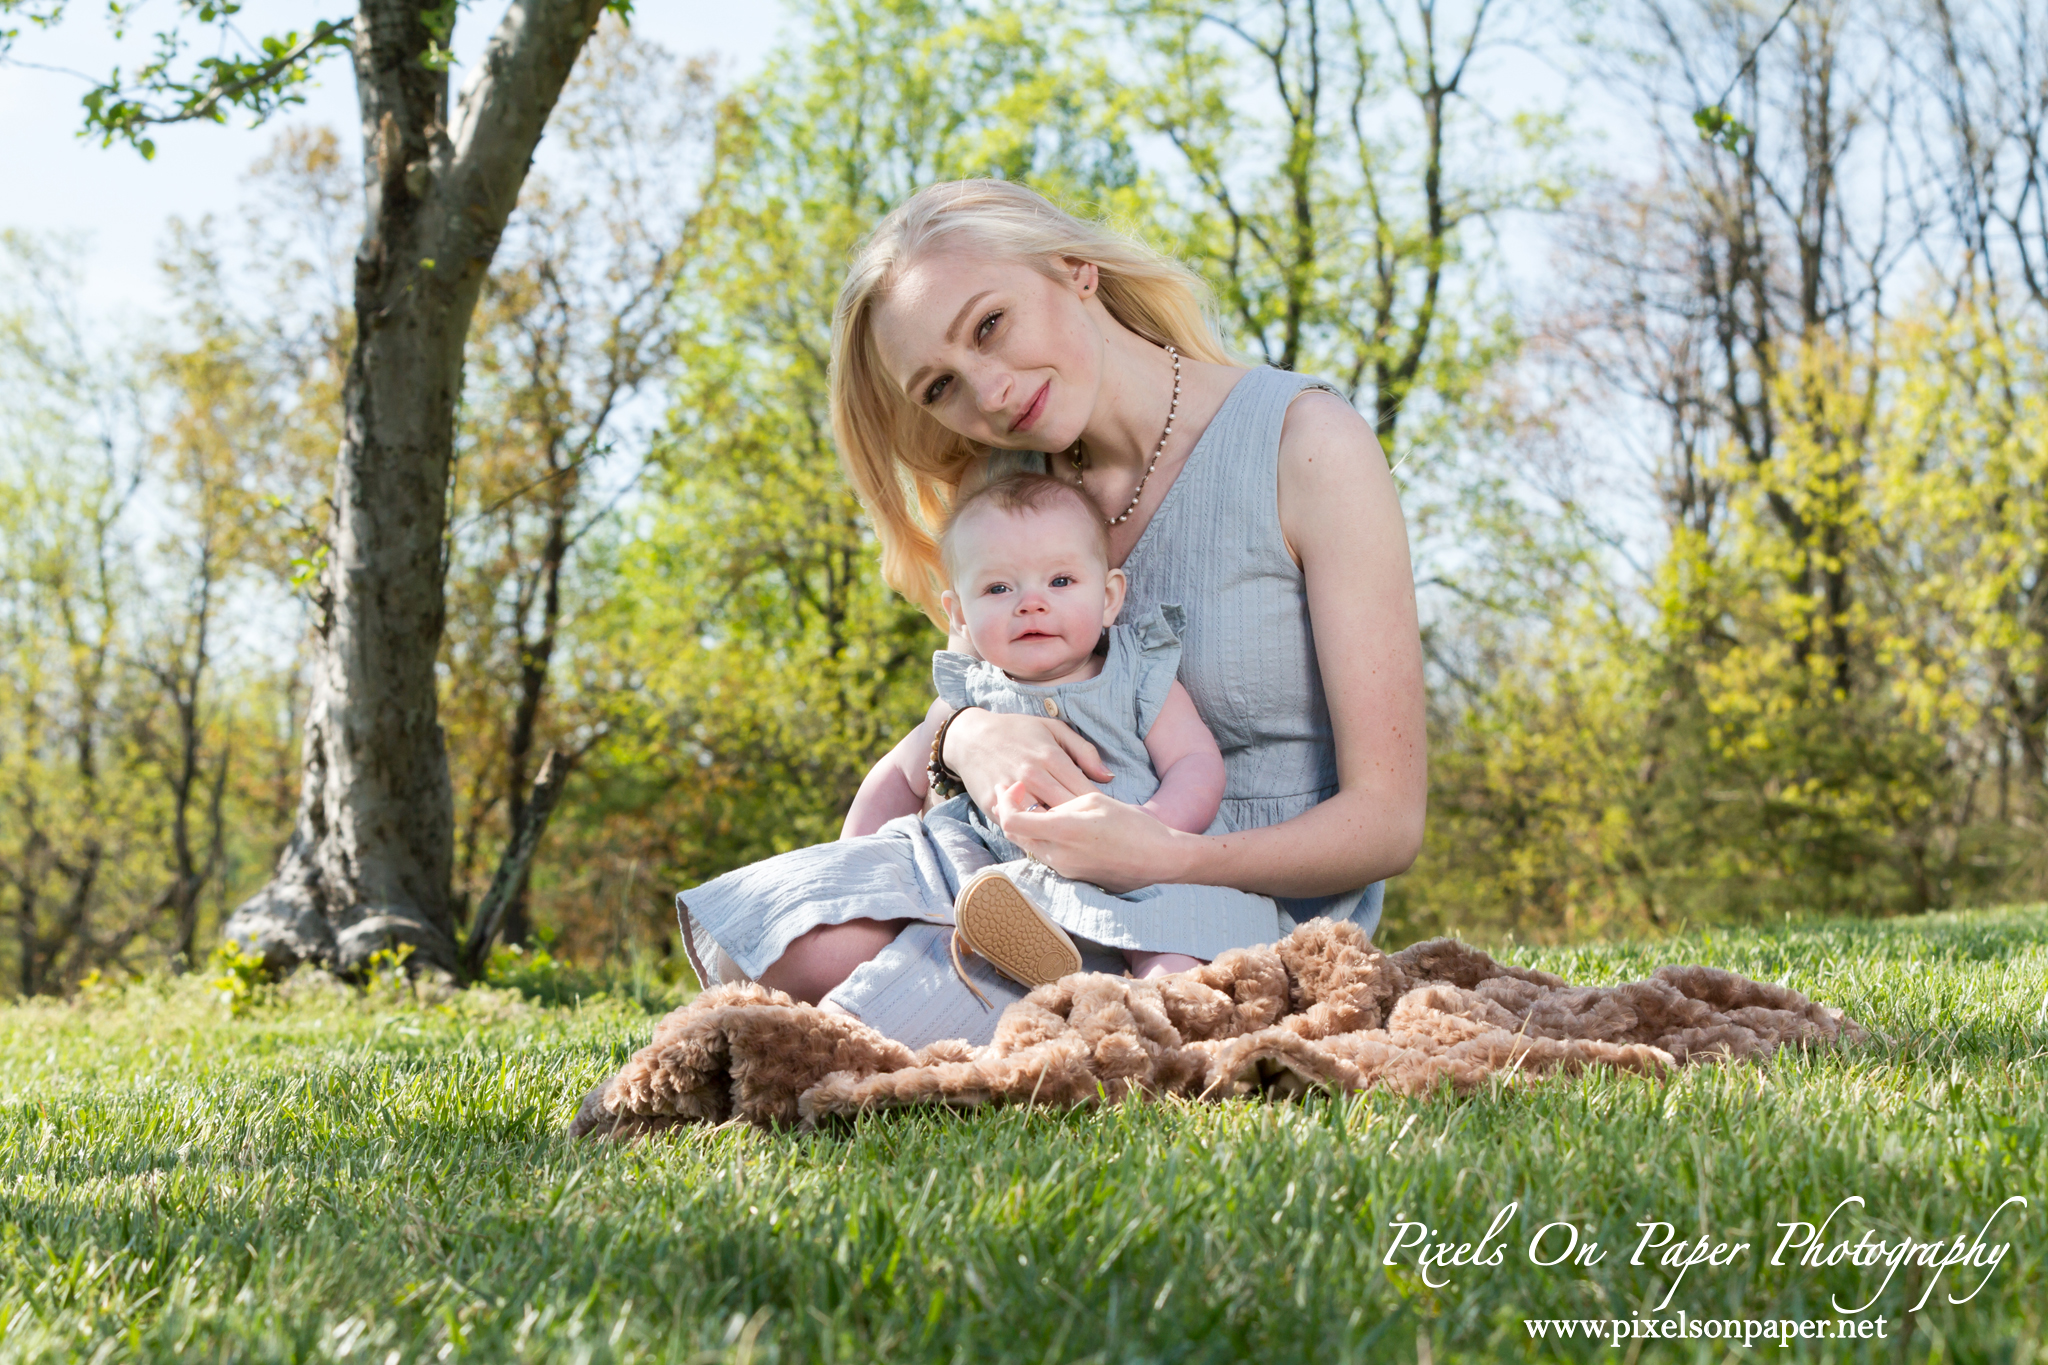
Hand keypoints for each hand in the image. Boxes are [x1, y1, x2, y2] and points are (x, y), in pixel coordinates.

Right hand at [944, 708, 1112, 826]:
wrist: (970, 737)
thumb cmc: (1017, 731)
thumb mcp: (1054, 729)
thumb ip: (1084, 752)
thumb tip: (1108, 777)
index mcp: (1050, 757)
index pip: (1085, 792)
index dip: (1099, 807)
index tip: (1107, 816)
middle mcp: (1032, 776)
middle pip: (1067, 811)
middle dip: (1083, 823)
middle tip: (1096, 833)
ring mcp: (1012, 792)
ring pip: (1043, 824)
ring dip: (1058, 832)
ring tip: (1072, 838)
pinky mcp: (994, 806)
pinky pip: (1019, 828)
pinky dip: (1033, 834)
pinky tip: (1046, 837)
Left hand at [1000, 789, 1194, 892]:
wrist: (1159, 859)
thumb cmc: (1132, 825)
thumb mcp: (1093, 801)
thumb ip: (1061, 804)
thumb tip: (1042, 809)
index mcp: (1062, 831)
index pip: (1011, 820)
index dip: (1006, 801)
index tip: (1017, 786)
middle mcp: (1057, 854)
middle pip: (1014, 834)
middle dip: (1010, 811)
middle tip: (1018, 793)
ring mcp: (1063, 868)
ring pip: (1029, 845)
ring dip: (1026, 826)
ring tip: (1038, 805)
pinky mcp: (1072, 876)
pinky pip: (1046, 854)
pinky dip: (1042, 837)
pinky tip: (1055, 824)